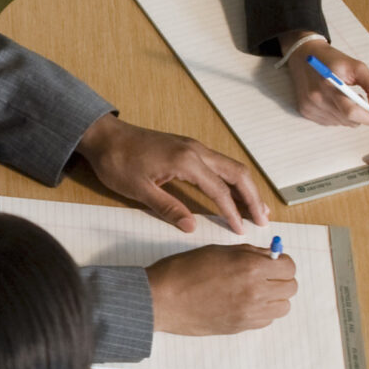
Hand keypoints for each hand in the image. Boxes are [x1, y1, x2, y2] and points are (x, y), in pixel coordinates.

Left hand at [75, 114, 271, 233]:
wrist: (104, 137)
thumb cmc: (117, 162)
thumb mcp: (139, 190)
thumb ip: (168, 208)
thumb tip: (192, 227)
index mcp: (186, 161)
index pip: (219, 191)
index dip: (233, 213)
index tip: (241, 231)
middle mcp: (196, 150)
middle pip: (237, 174)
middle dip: (253, 198)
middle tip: (264, 220)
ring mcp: (194, 146)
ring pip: (231, 166)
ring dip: (246, 187)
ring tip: (258, 209)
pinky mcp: (189, 147)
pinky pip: (220, 163)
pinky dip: (233, 179)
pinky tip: (235, 193)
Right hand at [147, 244, 296, 334]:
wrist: (160, 299)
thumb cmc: (182, 271)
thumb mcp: (217, 251)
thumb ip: (248, 253)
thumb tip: (269, 256)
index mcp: (250, 267)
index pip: (289, 267)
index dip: (281, 263)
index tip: (273, 263)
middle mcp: (255, 291)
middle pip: (291, 288)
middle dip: (280, 279)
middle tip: (265, 276)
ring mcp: (249, 312)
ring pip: (283, 307)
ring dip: (274, 298)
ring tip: (255, 291)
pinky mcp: (241, 327)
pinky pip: (267, 320)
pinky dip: (262, 312)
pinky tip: (244, 304)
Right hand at [281, 34, 368, 126]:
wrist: (303, 56)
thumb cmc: (333, 60)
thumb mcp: (358, 67)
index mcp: (330, 84)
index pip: (351, 112)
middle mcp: (317, 97)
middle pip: (348, 120)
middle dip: (361, 114)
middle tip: (361, 99)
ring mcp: (309, 106)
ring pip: (341, 123)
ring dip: (349, 115)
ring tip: (345, 97)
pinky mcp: (305, 111)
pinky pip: (330, 122)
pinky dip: (337, 115)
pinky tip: (334, 101)